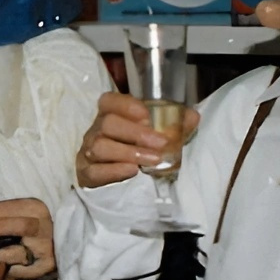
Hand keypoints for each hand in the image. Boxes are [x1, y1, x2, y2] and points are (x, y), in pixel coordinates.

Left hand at [0, 197, 55, 279]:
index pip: (6, 207)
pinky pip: (22, 271)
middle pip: (19, 226)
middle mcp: (43, 225)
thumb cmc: (26, 235)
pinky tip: (6, 271)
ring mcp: (48, 247)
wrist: (58, 253)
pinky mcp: (48, 266)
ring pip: (20, 252)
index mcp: (33, 207)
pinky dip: (10, 271)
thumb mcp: (13, 220)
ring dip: (0, 255)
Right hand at [76, 92, 195, 188]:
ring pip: (99, 147)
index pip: (109, 101)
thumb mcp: (159, 133)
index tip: (147, 115)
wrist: (122, 177)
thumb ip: (175, 123)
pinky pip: (93, 171)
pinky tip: (132, 171)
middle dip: (136, 133)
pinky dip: (113, 171)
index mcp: (111, 114)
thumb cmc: (140, 148)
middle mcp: (96, 130)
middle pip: (107, 124)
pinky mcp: (87, 173)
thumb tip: (192, 117)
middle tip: (161, 143)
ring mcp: (88, 152)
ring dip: (129, 153)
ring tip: (154, 160)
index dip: (126, 105)